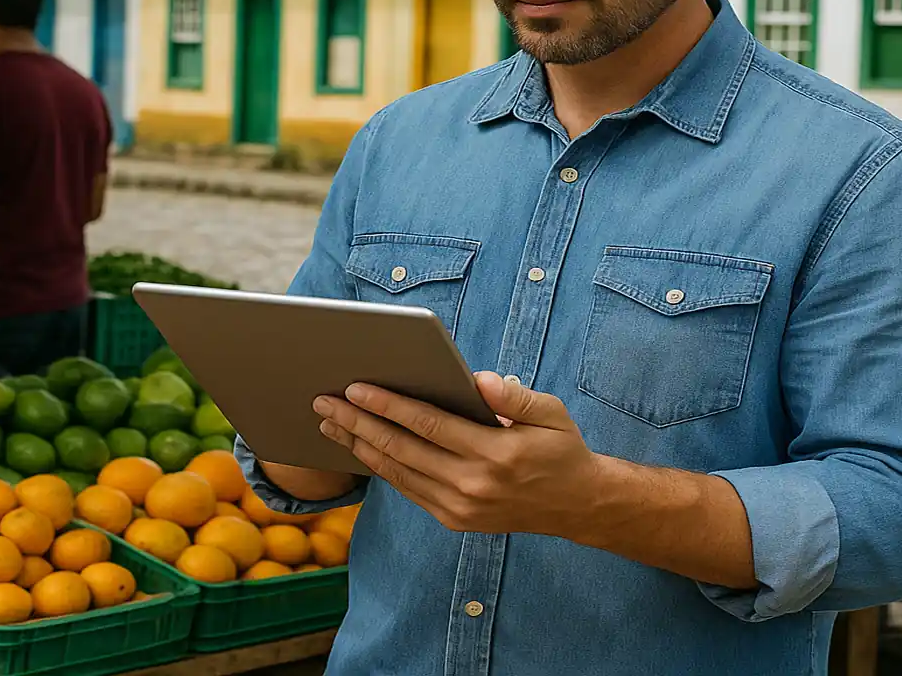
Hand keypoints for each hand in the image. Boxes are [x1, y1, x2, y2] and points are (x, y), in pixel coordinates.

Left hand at [314, 372, 602, 536]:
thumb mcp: (551, 413)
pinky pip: (409, 490)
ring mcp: (461, 508)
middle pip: (402, 449)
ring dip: (359, 446)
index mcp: (496, 454)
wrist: (578, 505)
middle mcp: (473, 485)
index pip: (429, 425)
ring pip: (398, 473)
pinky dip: (381, 468)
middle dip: (357, 423)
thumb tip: (477, 380)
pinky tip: (360, 448)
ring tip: (329, 423)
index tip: (355, 388)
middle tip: (323, 401)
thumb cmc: (560, 449)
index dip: (388, 405)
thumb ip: (514, 396)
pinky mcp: (455, 520)